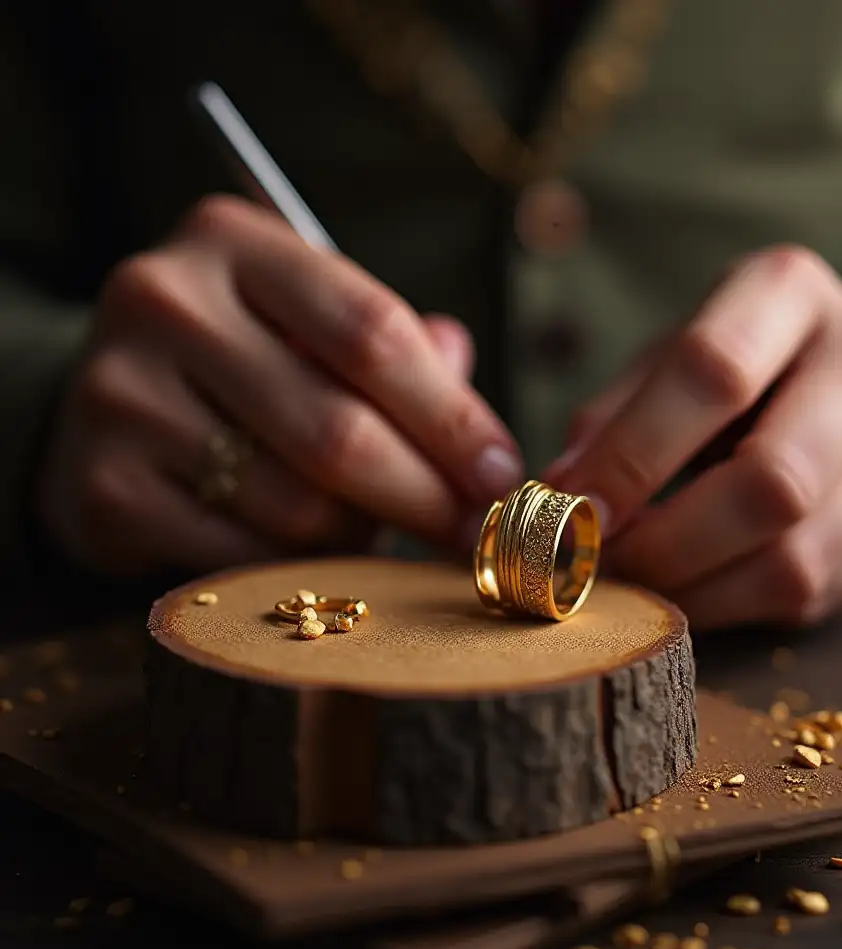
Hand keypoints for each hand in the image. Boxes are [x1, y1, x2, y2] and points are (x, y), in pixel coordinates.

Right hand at [38, 195, 520, 574]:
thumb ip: (403, 359)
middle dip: (427, 498)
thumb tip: (487, 445)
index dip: (453, 418)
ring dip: (362, 539)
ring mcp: (122, 396)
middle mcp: (165, 303)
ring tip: (380, 535)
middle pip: (340, 432)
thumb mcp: (314, 325)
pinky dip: (298, 573)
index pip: (373, 333)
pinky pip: (241, 557)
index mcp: (233, 242)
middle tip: (473, 535)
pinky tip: (318, 562)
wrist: (109, 405)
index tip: (502, 475)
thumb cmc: (243, 362)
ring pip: (297, 507)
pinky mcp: (100, 487)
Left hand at [545, 246, 841, 629]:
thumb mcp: (663, 359)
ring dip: (697, 591)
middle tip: (606, 565)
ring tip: (641, 584)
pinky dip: (736, 606)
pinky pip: (816, 594)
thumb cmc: (728, 365)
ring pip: (797, 559)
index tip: (575, 510)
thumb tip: (560, 496)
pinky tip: (697, 586)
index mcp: (792, 289)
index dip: (634, 454)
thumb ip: (612, 418)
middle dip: (669, 544)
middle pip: (773, 482)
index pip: (714, 372)